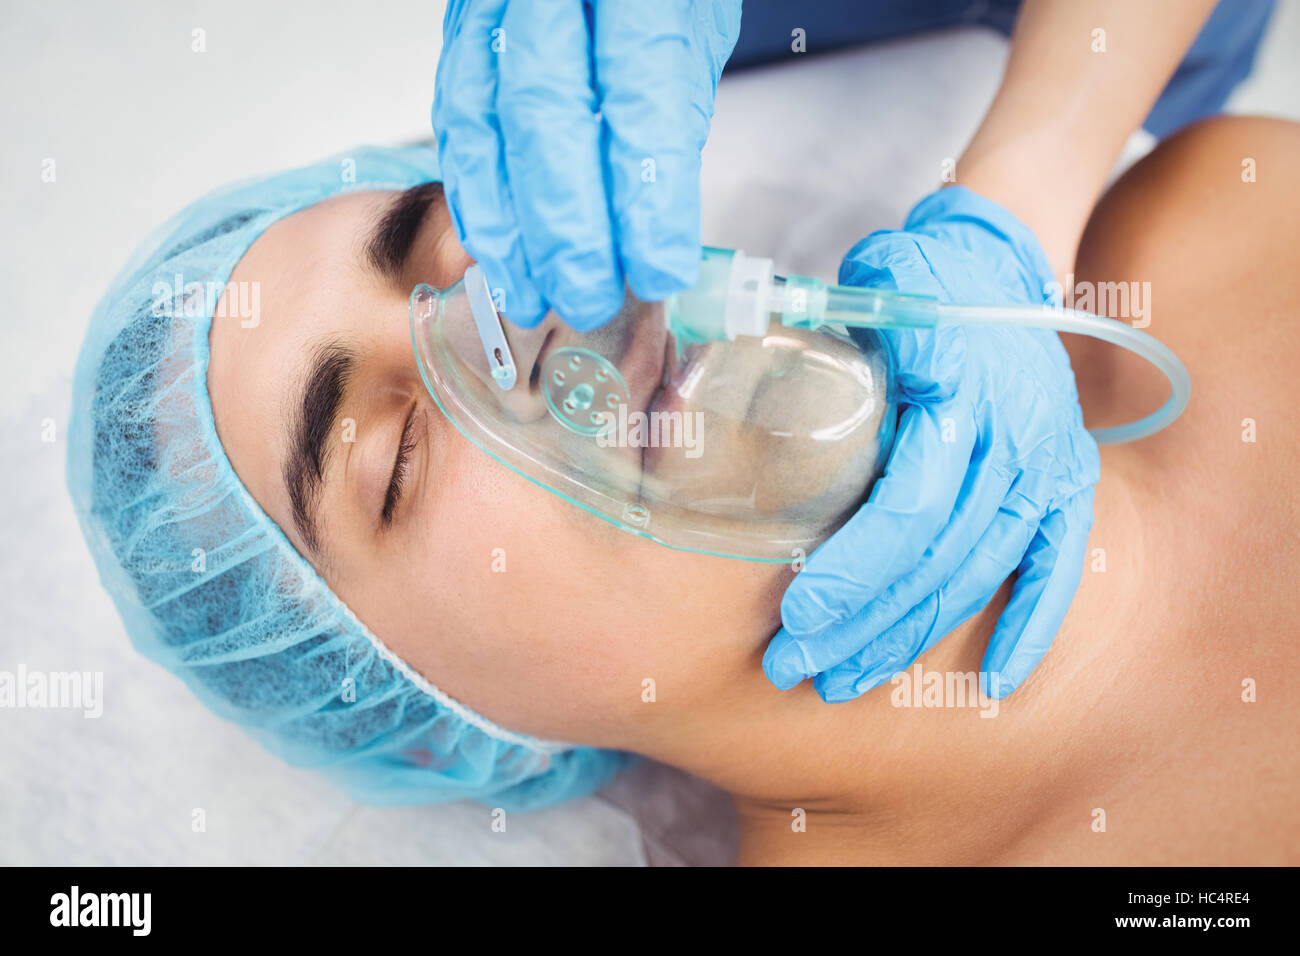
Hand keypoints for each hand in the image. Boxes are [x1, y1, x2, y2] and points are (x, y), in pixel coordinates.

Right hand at [433, 0, 741, 329]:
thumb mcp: (693, 28)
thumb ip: (671, 113)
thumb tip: (650, 229)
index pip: (638, 98)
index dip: (645, 197)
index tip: (657, 270)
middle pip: (545, 118)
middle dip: (565, 229)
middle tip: (589, 298)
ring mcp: (490, 7)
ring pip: (481, 128)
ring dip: (505, 229)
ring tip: (531, 297)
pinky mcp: (459, 35)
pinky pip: (455, 123)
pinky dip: (475, 197)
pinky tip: (497, 249)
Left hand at [763, 186, 1100, 700]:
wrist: (999, 264)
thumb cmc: (915, 282)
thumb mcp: (865, 294)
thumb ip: (820, 348)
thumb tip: (736, 399)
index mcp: (961, 391)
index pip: (909, 504)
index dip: (854, 570)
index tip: (797, 616)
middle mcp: (1015, 438)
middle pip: (937, 557)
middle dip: (864, 625)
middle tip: (798, 668)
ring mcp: (1049, 464)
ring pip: (979, 574)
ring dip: (914, 638)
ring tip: (847, 679)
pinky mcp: (1068, 483)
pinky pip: (1056, 567)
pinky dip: (1029, 627)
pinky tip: (993, 684)